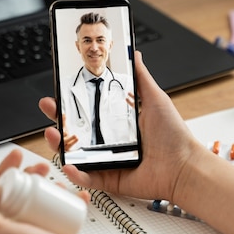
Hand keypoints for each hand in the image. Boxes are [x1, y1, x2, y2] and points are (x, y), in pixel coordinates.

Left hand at [0, 149, 117, 233]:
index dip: (6, 170)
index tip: (17, 156)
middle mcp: (17, 229)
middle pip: (21, 191)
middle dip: (31, 174)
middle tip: (42, 168)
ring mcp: (38, 231)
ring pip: (42, 198)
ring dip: (50, 186)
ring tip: (60, 184)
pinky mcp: (58, 233)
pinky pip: (62, 210)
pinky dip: (70, 200)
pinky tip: (76, 195)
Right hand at [38, 51, 202, 201]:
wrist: (184, 166)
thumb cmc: (173, 136)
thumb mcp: (155, 98)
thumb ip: (140, 77)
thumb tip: (134, 53)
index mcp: (118, 124)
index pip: (88, 111)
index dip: (72, 103)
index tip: (60, 92)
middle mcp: (109, 142)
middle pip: (76, 132)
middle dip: (58, 120)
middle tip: (50, 108)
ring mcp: (107, 162)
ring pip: (76, 154)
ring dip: (60, 145)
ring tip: (54, 133)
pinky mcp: (109, 180)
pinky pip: (87, 178)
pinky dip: (75, 173)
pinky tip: (68, 163)